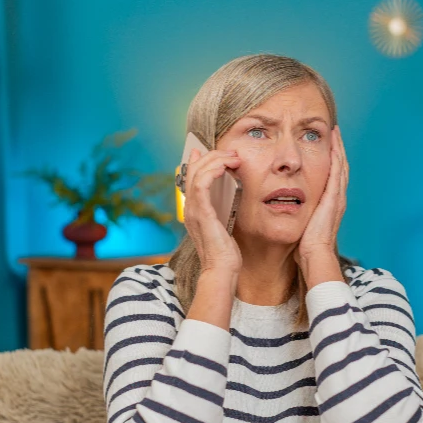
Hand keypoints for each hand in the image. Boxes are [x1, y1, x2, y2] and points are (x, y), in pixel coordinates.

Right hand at [184, 147, 243, 274]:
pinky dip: (212, 171)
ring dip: (216, 160)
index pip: (192, 178)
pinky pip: (201, 184)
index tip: (216, 152)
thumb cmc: (225, 254)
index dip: (201, 161)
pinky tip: (224, 167)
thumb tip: (231, 197)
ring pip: (197, 173)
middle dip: (212, 156)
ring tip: (233, 157)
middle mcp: (189, 208)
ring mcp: (193, 210)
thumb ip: (224, 211)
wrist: (221, 270)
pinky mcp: (201, 213)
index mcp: (194, 211)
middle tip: (231, 153)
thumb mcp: (225, 227)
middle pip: (193, 171)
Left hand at [293, 125, 348, 265]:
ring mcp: (337, 197)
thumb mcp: (302, 224)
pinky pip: (337, 171)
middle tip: (334, 131)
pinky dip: (336, 156)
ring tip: (334, 132)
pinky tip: (333, 144)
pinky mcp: (334, 197)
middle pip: (340, 167)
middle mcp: (337, 198)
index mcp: (330, 204)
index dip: (331, 159)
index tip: (326, 145)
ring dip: (338, 147)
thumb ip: (299, 214)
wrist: (315, 254)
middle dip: (337, 148)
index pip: (332, 176)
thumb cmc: (306, 245)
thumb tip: (284, 208)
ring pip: (341, 165)